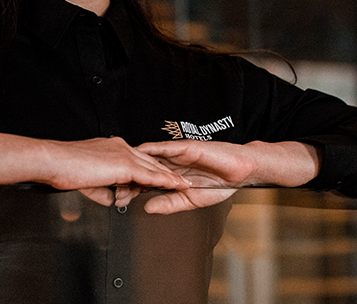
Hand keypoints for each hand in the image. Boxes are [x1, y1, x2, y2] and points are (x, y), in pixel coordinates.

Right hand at [0, 133, 189, 205]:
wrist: (54, 161)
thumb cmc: (63, 169)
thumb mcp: (87, 182)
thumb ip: (103, 190)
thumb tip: (112, 200)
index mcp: (111, 149)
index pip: (136, 160)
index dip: (150, 170)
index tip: (161, 177)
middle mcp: (120, 148)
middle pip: (150, 162)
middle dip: (167, 172)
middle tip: (181, 180)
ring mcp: (124, 154)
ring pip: (154, 167)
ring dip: (171, 176)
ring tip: (185, 184)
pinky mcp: (124, 164)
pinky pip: (150, 174)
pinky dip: (165, 180)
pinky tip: (176, 185)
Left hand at [135, 140, 319, 213]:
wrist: (242, 172)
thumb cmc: (220, 184)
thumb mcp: (190, 200)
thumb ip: (169, 203)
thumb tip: (147, 208)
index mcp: (171, 175)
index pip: (147, 179)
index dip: (132, 186)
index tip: (117, 196)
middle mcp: (171, 163)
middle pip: (144, 167)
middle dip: (129, 176)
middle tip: (113, 186)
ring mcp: (178, 154)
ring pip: (152, 156)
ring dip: (137, 163)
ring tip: (122, 171)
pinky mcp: (187, 147)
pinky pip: (168, 147)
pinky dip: (154, 149)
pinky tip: (141, 151)